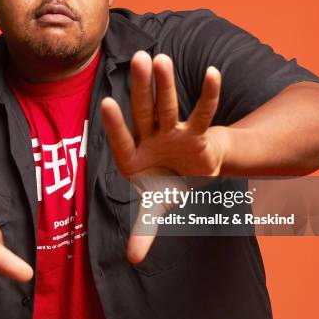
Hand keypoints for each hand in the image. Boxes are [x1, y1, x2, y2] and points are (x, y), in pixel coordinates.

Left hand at [100, 51, 227, 261]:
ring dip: (166, 84)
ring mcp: (173, 133)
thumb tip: (132, 261)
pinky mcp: (197, 132)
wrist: (189, 174)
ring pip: (169, 106)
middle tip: (137, 59)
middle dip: (141, 89)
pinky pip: (204, 112)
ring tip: (160, 58)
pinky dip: (209, 95)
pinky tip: (211, 72)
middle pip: (144, 112)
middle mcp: (151, 139)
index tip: (107, 103)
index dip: (116, 125)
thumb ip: (143, 231)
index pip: (123, 140)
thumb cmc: (165, 186)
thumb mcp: (154, 207)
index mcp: (134, 157)